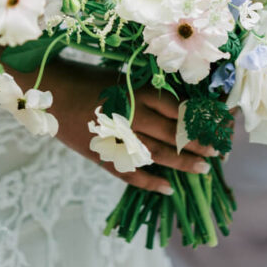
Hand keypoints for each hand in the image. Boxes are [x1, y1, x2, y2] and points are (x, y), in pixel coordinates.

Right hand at [47, 62, 216, 195]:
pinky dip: (150, 183)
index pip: (178, 109)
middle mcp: (131, 115)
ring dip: (182, 164)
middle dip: (197, 145)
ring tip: (202, 170)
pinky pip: (130, 173)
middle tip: (217, 153)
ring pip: (157, 155)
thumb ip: (148, 94)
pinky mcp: (102, 155)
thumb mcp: (122, 78)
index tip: (216, 127)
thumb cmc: (88, 79)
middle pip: (172, 134)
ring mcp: (117, 138)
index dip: (199, 121)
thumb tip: (181, 107)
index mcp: (137, 93)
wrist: (50, 90)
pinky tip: (167, 188)